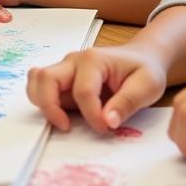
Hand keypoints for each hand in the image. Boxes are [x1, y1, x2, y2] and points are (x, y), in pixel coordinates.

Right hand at [27, 44, 166, 132]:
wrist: (142, 56)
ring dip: (42, 103)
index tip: (107, 128)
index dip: (92, 115)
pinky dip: (43, 101)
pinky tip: (61, 114)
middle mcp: (73, 61)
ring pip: (37, 80)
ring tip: (62, 121)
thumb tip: (108, 121)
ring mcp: (65, 68)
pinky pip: (41, 86)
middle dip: (51, 107)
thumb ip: (127, 103)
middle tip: (67, 127)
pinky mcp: (63, 79)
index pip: (82, 91)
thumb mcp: (147, 86)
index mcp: (94, 60)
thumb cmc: (144, 69)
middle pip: (46, 79)